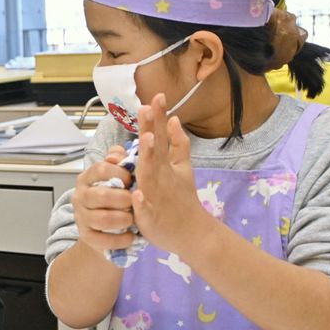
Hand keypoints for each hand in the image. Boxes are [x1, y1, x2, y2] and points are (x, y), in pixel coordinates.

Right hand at [73, 144, 135, 252]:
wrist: (102, 229)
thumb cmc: (113, 199)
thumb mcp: (116, 177)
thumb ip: (118, 161)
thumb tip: (116, 153)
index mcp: (87, 178)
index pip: (101, 168)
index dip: (120, 173)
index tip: (131, 180)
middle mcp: (81, 196)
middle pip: (101, 195)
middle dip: (124, 199)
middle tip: (134, 203)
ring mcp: (81, 217)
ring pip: (103, 219)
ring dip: (123, 220)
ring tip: (132, 220)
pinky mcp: (86, 237)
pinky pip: (103, 240)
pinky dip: (121, 239)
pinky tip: (130, 236)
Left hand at [130, 93, 209, 253]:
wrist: (191, 233)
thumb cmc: (182, 199)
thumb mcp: (183, 168)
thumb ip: (178, 143)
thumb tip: (174, 119)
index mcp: (166, 165)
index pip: (161, 137)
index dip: (158, 118)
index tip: (157, 96)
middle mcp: (162, 176)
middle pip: (155, 150)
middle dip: (151, 129)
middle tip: (148, 107)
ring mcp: (157, 195)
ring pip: (150, 175)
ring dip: (149, 158)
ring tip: (146, 140)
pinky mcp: (151, 216)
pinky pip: (145, 208)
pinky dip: (142, 202)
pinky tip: (137, 195)